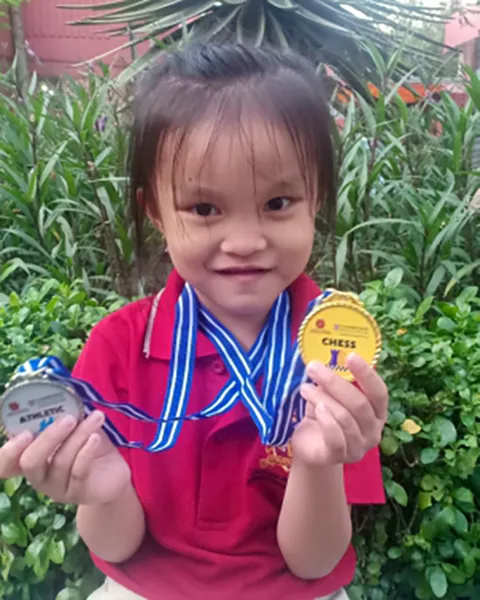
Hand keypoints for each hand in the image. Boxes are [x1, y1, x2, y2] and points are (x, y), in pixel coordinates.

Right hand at [0, 411, 131, 505]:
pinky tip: (96, 437)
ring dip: (79, 435)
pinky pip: (79, 471)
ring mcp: (57, 488)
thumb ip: (65, 418)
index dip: (7, 452)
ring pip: (60, 462)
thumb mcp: (76, 430)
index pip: (6, 464)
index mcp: (32, 458)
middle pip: (30, 461)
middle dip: (48, 437)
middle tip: (68, 419)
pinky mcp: (78, 493)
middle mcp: (38, 476)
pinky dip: (87, 451)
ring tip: (95, 417)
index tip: (23, 434)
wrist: (114, 474)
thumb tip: (65, 395)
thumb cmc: (89, 447)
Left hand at [292, 354, 387, 466]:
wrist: (311, 448)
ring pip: (345, 418)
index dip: (367, 374)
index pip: (379, 392)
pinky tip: (316, 410)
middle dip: (334, 382)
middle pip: (359, 404)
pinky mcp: (339, 457)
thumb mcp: (330, 397)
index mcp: (377, 412)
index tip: (351, 356)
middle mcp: (373, 431)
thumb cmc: (324, 417)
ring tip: (304, 388)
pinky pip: (336, 439)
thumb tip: (322, 362)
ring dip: (322, 399)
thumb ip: (332, 384)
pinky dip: (326, 421)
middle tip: (313, 367)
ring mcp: (359, 447)